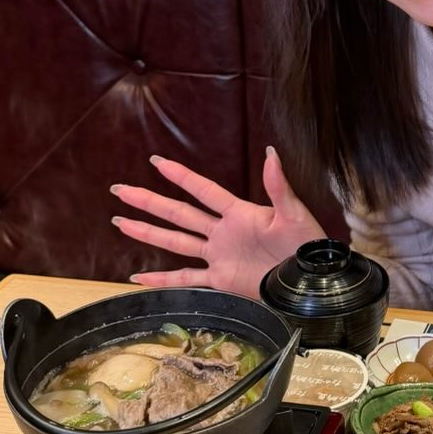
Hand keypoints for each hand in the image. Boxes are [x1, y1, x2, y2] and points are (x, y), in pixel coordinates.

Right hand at [110, 147, 324, 298]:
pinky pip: (185, 279)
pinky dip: (162, 280)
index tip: (156, 162)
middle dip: (150, 202)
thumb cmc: (307, 245)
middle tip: (121, 190)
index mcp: (239, 213)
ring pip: (175, 242)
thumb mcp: (295, 214)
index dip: (181, 176)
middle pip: (179, 213)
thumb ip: (279, 186)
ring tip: (121, 223)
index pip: (203, 190)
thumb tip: (271, 153)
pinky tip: (138, 278)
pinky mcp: (221, 279)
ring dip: (148, 233)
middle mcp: (223, 232)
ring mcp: (219, 256)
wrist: (311, 280)